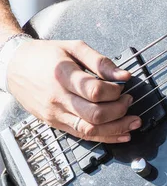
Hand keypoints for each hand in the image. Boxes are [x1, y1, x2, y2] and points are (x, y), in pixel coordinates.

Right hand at [7, 39, 140, 142]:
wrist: (14, 67)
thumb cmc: (44, 56)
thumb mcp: (72, 48)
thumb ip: (100, 61)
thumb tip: (124, 75)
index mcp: (63, 75)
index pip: (95, 91)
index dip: (114, 92)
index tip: (122, 87)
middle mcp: (58, 98)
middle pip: (95, 114)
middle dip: (119, 111)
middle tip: (129, 102)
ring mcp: (57, 114)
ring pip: (91, 130)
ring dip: (117, 129)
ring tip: (133, 123)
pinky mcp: (57, 125)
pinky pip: (84, 136)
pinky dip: (106, 138)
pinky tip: (121, 135)